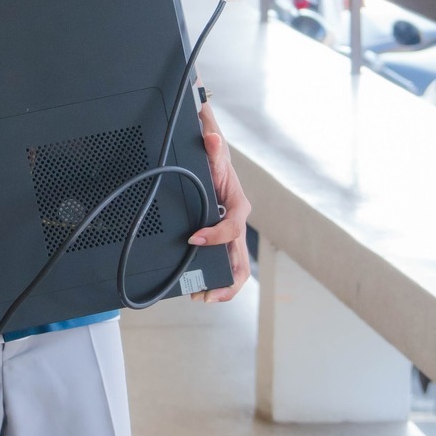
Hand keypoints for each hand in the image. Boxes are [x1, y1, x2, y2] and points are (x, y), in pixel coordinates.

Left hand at [187, 102, 252, 303]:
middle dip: (227, 281)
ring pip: (234, 268)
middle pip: (241, 260)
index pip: (232, 228)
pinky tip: (197, 288)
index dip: (215, 236)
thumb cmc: (216, 158)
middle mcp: (236, 224)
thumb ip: (213, 146)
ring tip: (200, 297)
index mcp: (239, 206)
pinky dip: (213, 278)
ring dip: (220, 285)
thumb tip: (211, 138)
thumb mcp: (214, 151)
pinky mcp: (220, 240)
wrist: (214, 160)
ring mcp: (229, 235)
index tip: (194, 238)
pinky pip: (221, 263)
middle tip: (207, 294)